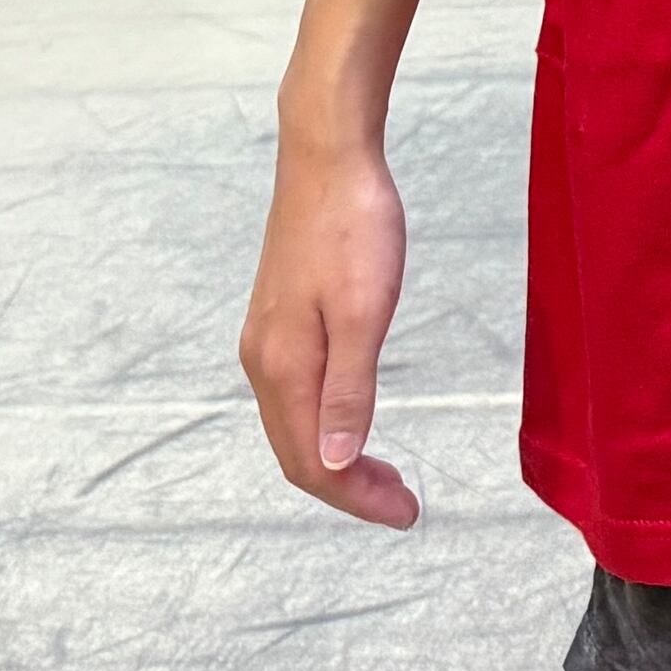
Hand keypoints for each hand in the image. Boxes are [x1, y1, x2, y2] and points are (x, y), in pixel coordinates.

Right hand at [241, 128, 420, 527]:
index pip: (311, 464)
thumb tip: (335, 466)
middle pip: (296, 452)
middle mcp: (263, 361)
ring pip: (294, 424)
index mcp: (283, 367)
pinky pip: (295, 394)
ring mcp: (267, 339)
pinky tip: (355, 418)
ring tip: (387, 473)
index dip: (356, 499)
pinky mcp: (278, 318)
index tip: (407, 515)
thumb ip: (349, 393)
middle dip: (348, 488)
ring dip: (338, 459)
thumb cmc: (354, 226)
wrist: (327, 155)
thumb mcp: (363, 313)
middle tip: (405, 502)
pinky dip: (326, 423)